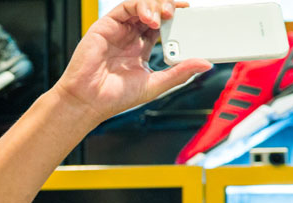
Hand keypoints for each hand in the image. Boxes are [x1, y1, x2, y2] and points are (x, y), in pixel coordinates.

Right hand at [54, 0, 210, 121]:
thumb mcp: (155, 84)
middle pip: (154, 12)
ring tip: (166, 16)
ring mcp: (118, 30)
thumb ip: (179, 73)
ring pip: (141, 5)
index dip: (177, 20)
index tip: (191, 19)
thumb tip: (204, 64)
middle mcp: (130, 37)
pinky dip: (140, 7)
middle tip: (181, 13)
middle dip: (169, 8)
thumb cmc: (113, 97)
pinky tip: (150, 18)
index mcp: (141, 49)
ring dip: (156, 5)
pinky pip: (126, 7)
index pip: (163, 27)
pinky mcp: (106, 26)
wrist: (88, 102)